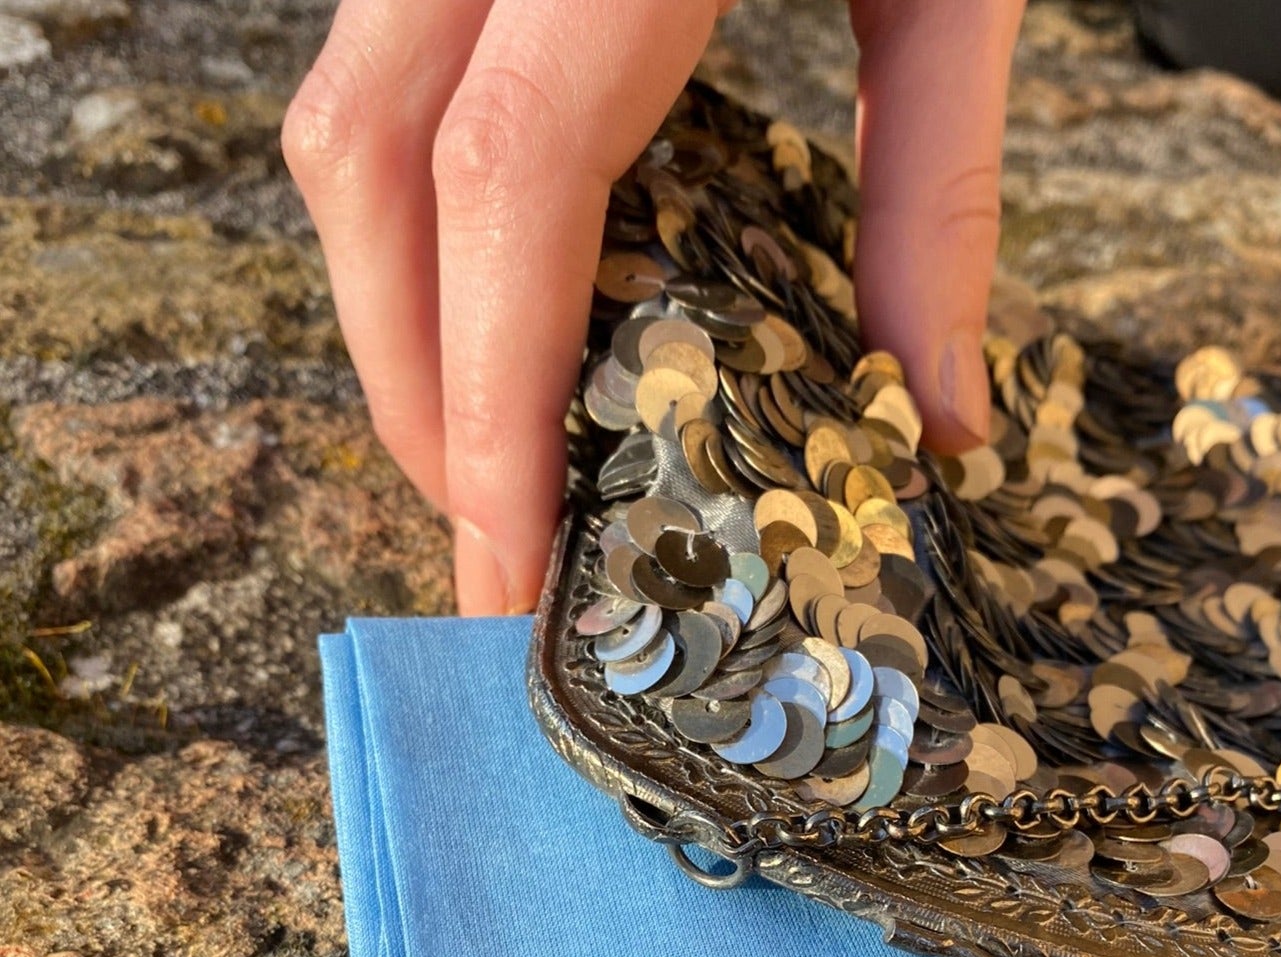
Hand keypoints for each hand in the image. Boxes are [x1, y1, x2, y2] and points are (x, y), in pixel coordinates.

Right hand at [284, 0, 1025, 613]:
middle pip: (367, 163)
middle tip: (492, 539)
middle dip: (412, 383)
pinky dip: (426, 233)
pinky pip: (387, 83)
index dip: (489, 387)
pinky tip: (502, 319)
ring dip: (400, 319)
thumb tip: (930, 423)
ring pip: (344, 126)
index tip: (510, 548)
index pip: (505, 175)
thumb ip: (935, 188)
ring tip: (491, 459)